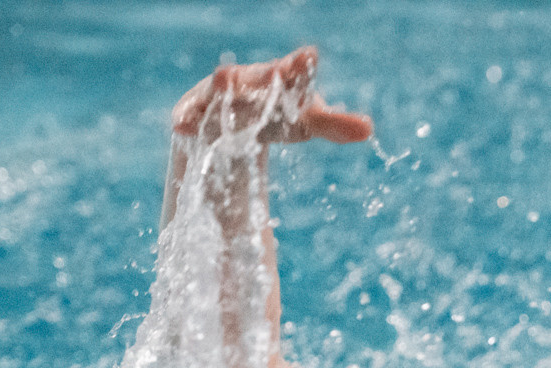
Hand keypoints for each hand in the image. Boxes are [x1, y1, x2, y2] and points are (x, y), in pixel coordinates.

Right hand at [172, 47, 372, 144]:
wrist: (233, 114)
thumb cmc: (277, 113)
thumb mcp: (305, 122)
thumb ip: (335, 125)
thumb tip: (369, 129)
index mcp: (281, 79)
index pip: (296, 72)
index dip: (302, 66)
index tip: (310, 56)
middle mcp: (251, 79)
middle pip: (258, 77)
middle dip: (266, 71)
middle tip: (276, 60)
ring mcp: (220, 92)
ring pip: (222, 92)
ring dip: (223, 86)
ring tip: (222, 78)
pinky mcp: (194, 109)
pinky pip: (189, 115)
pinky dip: (186, 119)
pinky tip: (180, 126)